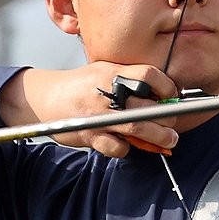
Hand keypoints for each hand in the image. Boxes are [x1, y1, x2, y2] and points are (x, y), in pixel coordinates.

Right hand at [0, 63, 179, 156]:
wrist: (45, 98)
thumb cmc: (80, 86)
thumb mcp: (104, 71)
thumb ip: (129, 79)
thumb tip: (161, 94)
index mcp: (113, 73)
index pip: (149, 75)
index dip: (167, 87)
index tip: (173, 96)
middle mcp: (107, 93)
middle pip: (149, 107)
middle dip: (168, 118)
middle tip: (173, 123)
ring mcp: (99, 116)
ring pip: (138, 129)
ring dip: (159, 137)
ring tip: (170, 140)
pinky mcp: (91, 135)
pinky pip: (117, 147)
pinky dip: (126, 149)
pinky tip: (127, 145)